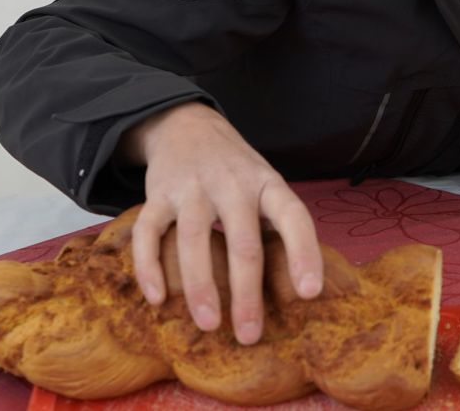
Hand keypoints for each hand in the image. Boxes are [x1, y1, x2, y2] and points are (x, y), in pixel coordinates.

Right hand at [120, 101, 322, 344]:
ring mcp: (192, 187)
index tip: (310, 292)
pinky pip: (149, 232)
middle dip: (246, 292)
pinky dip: (149, 266)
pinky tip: (157, 299)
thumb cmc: (236, 171)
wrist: (187, 125)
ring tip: (209, 325)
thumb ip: (277, 225)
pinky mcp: (157, 193)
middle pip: (242, 241)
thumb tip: (299, 289)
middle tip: (250, 334)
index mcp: (267, 184)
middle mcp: (232, 183)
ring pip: (194, 239)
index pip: (294, 216)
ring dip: (200, 286)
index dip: (304, 253)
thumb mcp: (265, 184)